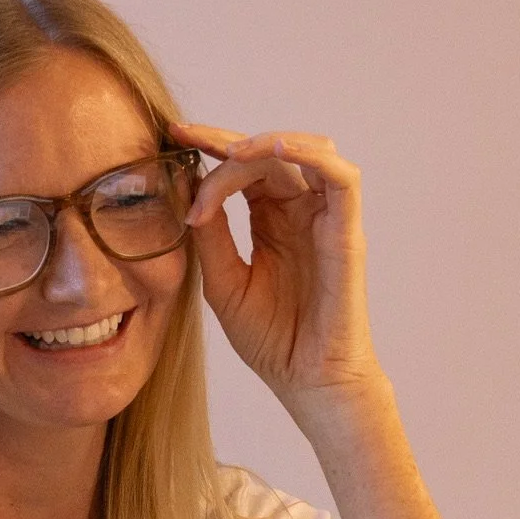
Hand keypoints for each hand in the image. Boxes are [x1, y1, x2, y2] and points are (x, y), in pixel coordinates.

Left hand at [174, 123, 385, 424]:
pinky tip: (275, 152)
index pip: (245, 168)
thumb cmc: (273, 340)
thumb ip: (211, 236)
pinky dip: (312, 155)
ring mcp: (326, 220)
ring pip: (308, 152)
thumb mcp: (224, 282)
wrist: (308, 382)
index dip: (211, 147)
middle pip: (270, 154)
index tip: (172, 136)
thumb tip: (189, 190)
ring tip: (229, 153)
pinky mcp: (347, 233)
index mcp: (272, 220)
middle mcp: (301, 212)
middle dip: (227, 140)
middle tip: (186, 136)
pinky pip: (342, 178)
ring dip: (267, 143)